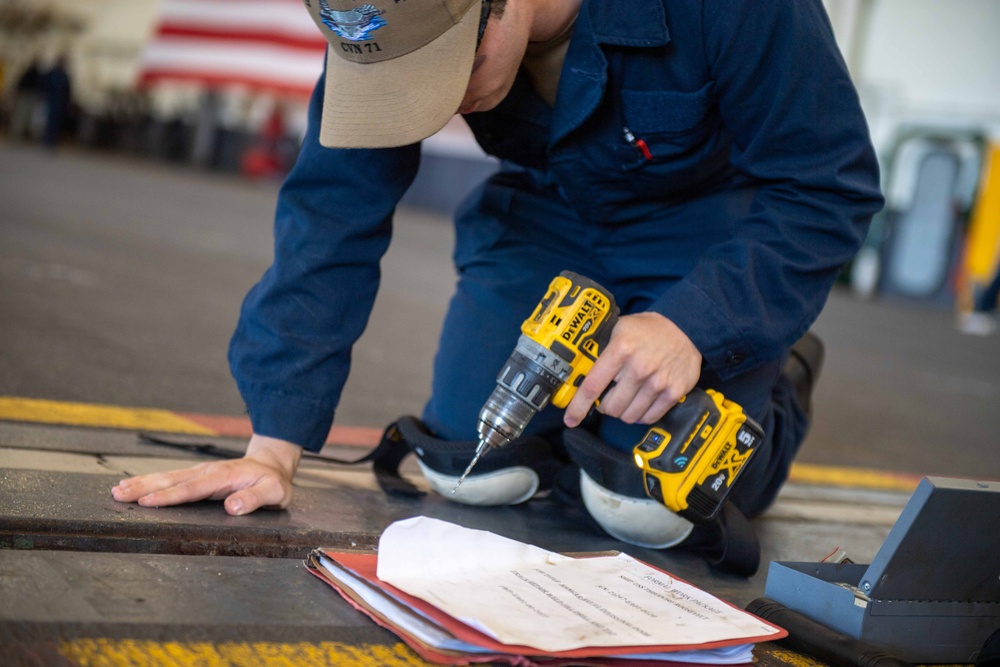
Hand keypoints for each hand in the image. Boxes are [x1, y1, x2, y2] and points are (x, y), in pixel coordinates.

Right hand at [111, 434, 302, 515]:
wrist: (271, 465)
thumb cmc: (273, 482)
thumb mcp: (274, 492)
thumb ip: (255, 499)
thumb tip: (233, 506)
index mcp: (224, 477)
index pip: (192, 488)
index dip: (170, 496)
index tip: (147, 502)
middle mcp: (207, 472)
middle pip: (172, 480)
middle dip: (144, 487)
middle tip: (118, 494)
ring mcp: (200, 473)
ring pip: (167, 478)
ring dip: (142, 483)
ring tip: (117, 490)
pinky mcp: (196, 476)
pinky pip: (171, 479)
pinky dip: (150, 482)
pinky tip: (133, 487)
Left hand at [563, 312, 701, 427]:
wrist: (687, 328)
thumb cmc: (648, 329)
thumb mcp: (619, 328)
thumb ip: (601, 348)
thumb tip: (579, 369)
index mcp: (620, 350)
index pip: (592, 386)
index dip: (578, 407)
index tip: (570, 419)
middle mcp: (639, 368)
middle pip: (611, 406)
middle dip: (604, 406)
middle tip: (607, 398)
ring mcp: (657, 382)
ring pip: (629, 416)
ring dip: (622, 412)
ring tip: (624, 400)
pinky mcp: (673, 393)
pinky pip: (649, 417)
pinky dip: (641, 415)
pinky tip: (640, 404)